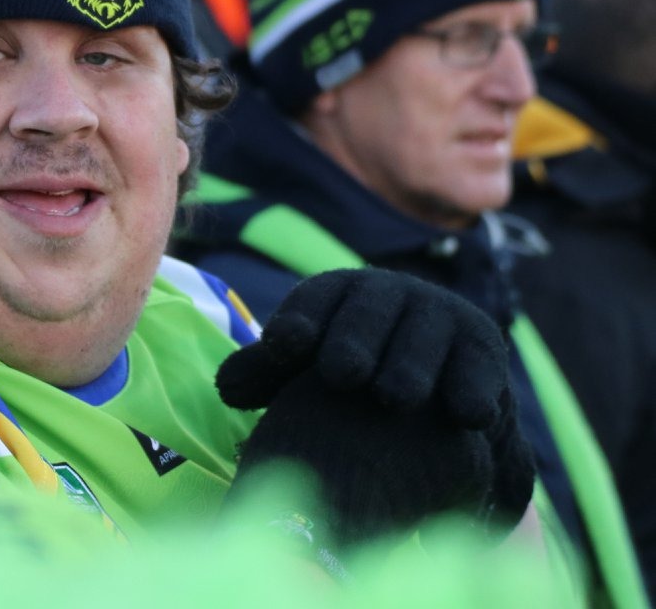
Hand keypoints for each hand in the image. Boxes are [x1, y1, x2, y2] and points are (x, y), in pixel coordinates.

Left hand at [219, 269, 533, 545]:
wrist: (432, 394)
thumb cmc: (351, 376)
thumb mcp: (307, 367)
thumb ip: (266, 373)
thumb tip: (225, 387)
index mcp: (338, 293)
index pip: (314, 298)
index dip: (298, 319)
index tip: (281, 346)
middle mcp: (389, 294)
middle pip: (368, 311)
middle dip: (354, 340)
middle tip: (341, 376)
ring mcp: (439, 314)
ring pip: (424, 336)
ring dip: (411, 366)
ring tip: (395, 399)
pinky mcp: (483, 346)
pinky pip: (478, 366)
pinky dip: (472, 389)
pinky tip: (466, 415)